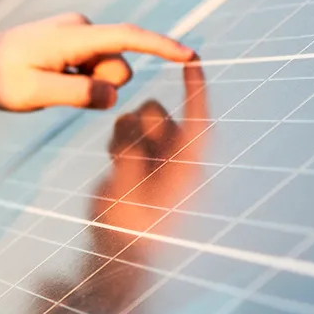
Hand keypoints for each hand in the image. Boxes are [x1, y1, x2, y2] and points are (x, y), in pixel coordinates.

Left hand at [0, 13, 195, 111]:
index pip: (127, 38)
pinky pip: (93, 70)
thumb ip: (75, 94)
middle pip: (118, 67)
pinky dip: (79, 81)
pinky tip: (48, 80)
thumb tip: (113, 94)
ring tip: (47, 84)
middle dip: (101, 87)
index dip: (161, 47)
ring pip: (106, 72)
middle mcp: (80, 28)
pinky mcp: (74, 43)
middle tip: (56, 91)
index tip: (191, 56)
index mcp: (72, 36)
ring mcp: (77, 34)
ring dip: (86, 86)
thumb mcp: (31, 94)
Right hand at [91, 60, 209, 248]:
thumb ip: (130, 158)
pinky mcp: (138, 163)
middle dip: (138, 122)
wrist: (120, 253)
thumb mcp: (128, 194)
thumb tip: (128, 128)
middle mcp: (175, 157)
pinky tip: (115, 166)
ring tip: (117, 163)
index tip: (193, 59)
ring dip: (124, 133)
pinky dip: (118, 142)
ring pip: (138, 120)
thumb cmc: (131, 230)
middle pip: (157, 113)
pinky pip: (126, 134)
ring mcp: (156, 159)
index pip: (197, 119)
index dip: (196, 88)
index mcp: (186, 166)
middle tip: (122, 152)